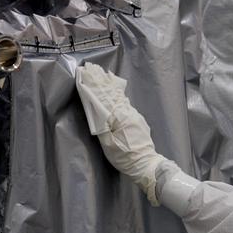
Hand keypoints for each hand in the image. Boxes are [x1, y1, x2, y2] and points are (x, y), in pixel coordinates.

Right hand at [75, 64, 169, 204]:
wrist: (146, 164)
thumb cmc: (125, 157)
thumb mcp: (109, 145)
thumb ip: (102, 127)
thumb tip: (96, 111)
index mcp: (119, 117)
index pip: (103, 97)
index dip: (94, 85)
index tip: (86, 73)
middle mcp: (127, 111)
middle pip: (112, 93)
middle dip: (101, 80)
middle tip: (92, 67)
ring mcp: (133, 114)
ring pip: (119, 95)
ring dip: (109, 84)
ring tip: (102, 73)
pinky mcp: (136, 119)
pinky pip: (124, 101)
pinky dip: (117, 92)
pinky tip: (115, 88)